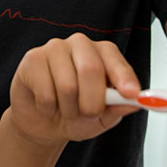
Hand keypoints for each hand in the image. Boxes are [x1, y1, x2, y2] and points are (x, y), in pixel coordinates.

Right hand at [7, 33, 140, 148]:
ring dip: (69, 110)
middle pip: (90, 68)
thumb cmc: (76, 114)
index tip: (131, 94)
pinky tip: (46, 105)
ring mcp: (54, 48)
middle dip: (92, 102)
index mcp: (101, 53)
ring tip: (65, 110)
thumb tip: (134, 103)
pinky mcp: (33, 59)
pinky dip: (49, 109)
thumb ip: (117, 108)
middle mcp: (79, 44)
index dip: (123, 76)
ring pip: (67, 85)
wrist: (42, 123)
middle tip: (89, 114)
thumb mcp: (102, 117)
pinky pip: (45, 92)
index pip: (114, 58)